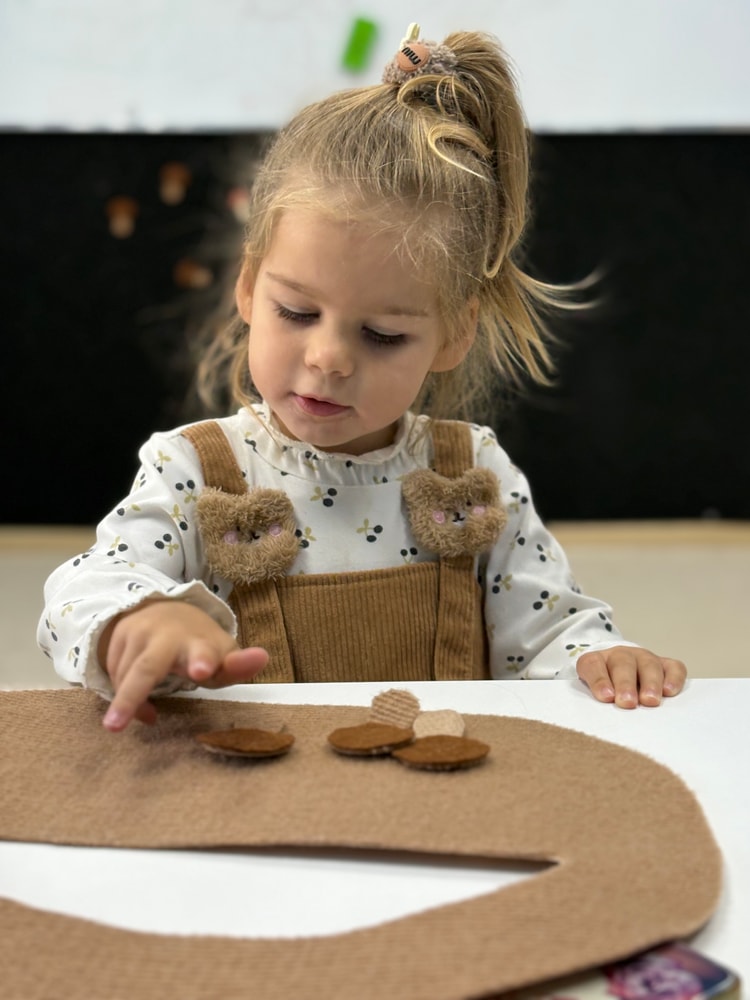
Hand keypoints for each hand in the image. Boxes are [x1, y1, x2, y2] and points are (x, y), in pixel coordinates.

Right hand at [98, 600, 268, 731]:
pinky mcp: (117, 635)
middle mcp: (166, 636)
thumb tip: (262, 658)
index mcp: (199, 643)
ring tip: (130, 720)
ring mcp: (138, 633)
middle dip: (133, 696)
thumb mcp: (221, 656)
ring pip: (124, 678)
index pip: (203, 651)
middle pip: (146, 669)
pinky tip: (130, 699)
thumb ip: (239, 666)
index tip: (202, 671)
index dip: (204, 661)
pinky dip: (119, 692)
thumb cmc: (199, 645)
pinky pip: (112, 673)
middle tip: (115, 726)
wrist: (166, 610)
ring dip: (126, 703)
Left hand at [576, 645, 685, 708]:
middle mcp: (620, 655)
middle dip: (626, 684)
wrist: (618, 677)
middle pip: (623, 663)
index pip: (593, 664)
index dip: (599, 679)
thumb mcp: (591, 694)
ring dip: (650, 683)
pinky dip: (673, 678)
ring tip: (650, 701)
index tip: (606, 697)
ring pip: (649, 664)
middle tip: (627, 703)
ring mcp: (643, 658)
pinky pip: (673, 667)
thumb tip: (603, 713)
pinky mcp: (665, 664)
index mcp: (597, 661)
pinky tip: (670, 692)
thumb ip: (594, 701)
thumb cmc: (604, 691)